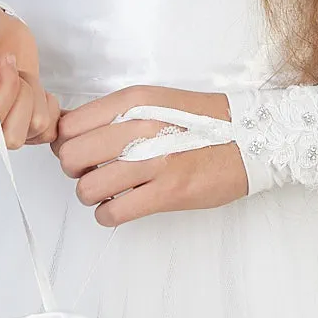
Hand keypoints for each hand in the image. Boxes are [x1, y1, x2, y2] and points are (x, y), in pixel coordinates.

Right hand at [0, 0, 62, 148]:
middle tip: (13, 67)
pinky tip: (35, 86)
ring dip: (34, 97)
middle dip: (21, 95)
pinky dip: (48, 108)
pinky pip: (45, 132)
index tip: (5, 60)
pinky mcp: (18, 120)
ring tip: (21, 74)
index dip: (4, 91)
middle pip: (10, 134)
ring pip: (32, 131)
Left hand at [52, 84, 247, 225]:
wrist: (251, 137)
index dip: (67, 143)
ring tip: (110, 192)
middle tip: (95, 172)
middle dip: (76, 171)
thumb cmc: (202, 121)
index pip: (69, 126)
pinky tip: (121, 207)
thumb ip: (114, 114)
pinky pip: (114, 213)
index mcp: (133, 101)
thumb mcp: (154, 102)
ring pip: (87, 188)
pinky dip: (108, 215)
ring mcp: (154, 161)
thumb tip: (70, 134)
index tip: (80, 151)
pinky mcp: (168, 192)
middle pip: (71, 157)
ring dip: (92, 196)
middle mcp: (139, 127)